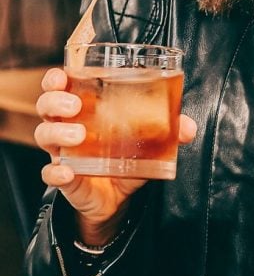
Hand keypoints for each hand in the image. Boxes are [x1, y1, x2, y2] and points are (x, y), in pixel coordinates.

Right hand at [35, 67, 196, 245]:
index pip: (60, 87)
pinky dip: (56, 173)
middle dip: (55, 101)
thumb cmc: (125, 159)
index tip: (63, 75)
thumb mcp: (148, 143)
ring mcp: (63, 154)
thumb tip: (188, 127)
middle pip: (46, 107)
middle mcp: (67, 128)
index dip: (56, 79)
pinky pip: (50, 174)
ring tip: (78, 136)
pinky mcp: (66, 179)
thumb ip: (169, 132)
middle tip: (75, 105)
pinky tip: (67, 172)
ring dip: (57, 133)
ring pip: (44, 136)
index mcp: (84, 111)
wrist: (117, 200)